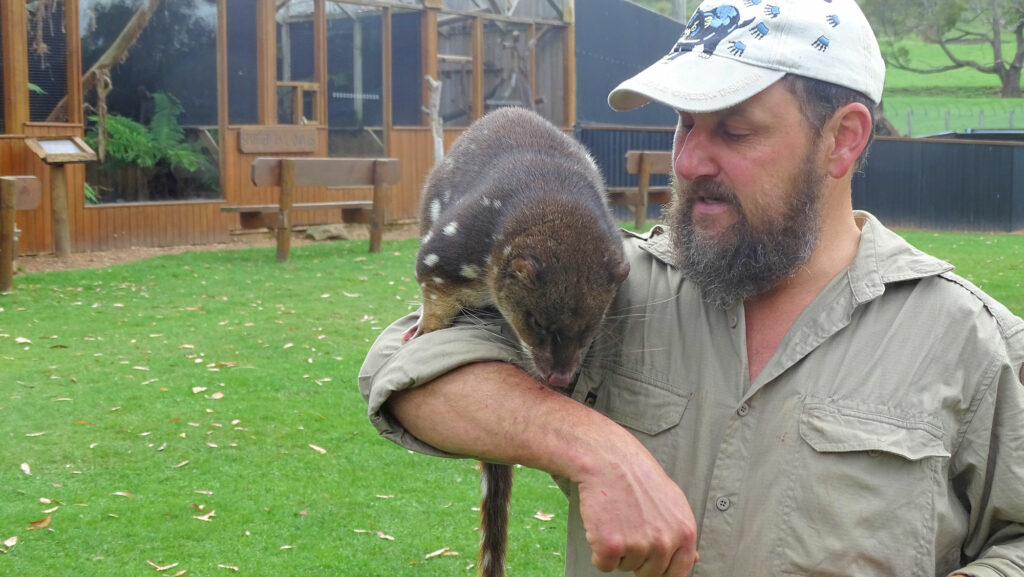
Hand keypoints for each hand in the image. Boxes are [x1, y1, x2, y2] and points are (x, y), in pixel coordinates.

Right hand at [575, 441, 697, 576]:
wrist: (607, 459)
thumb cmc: (637, 476)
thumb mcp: (673, 500)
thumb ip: (681, 531)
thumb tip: (693, 558)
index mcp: (684, 531)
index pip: (679, 572)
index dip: (662, 569)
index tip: (651, 561)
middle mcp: (665, 542)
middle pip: (649, 573)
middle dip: (637, 557)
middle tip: (629, 527)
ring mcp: (638, 545)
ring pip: (625, 567)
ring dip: (617, 551)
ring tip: (617, 519)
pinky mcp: (611, 547)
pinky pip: (604, 565)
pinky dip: (598, 550)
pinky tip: (603, 525)